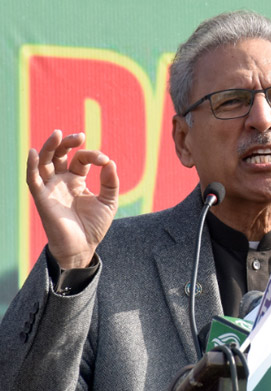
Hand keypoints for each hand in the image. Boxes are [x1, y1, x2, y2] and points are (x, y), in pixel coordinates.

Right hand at [26, 130, 118, 269]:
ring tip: (58, 134)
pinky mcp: (42, 198)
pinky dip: (31, 165)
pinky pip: (33, 179)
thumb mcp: (109, 201)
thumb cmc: (94, 226)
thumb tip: (110, 162)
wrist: (83, 248)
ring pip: (44, 162)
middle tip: (79, 136)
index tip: (104, 160)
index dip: (92, 155)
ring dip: (49, 147)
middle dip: (67, 143)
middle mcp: (61, 181)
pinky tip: (33, 151)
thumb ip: (111, 182)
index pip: (81, 159)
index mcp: (76, 180)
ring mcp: (50, 188)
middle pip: (59, 154)